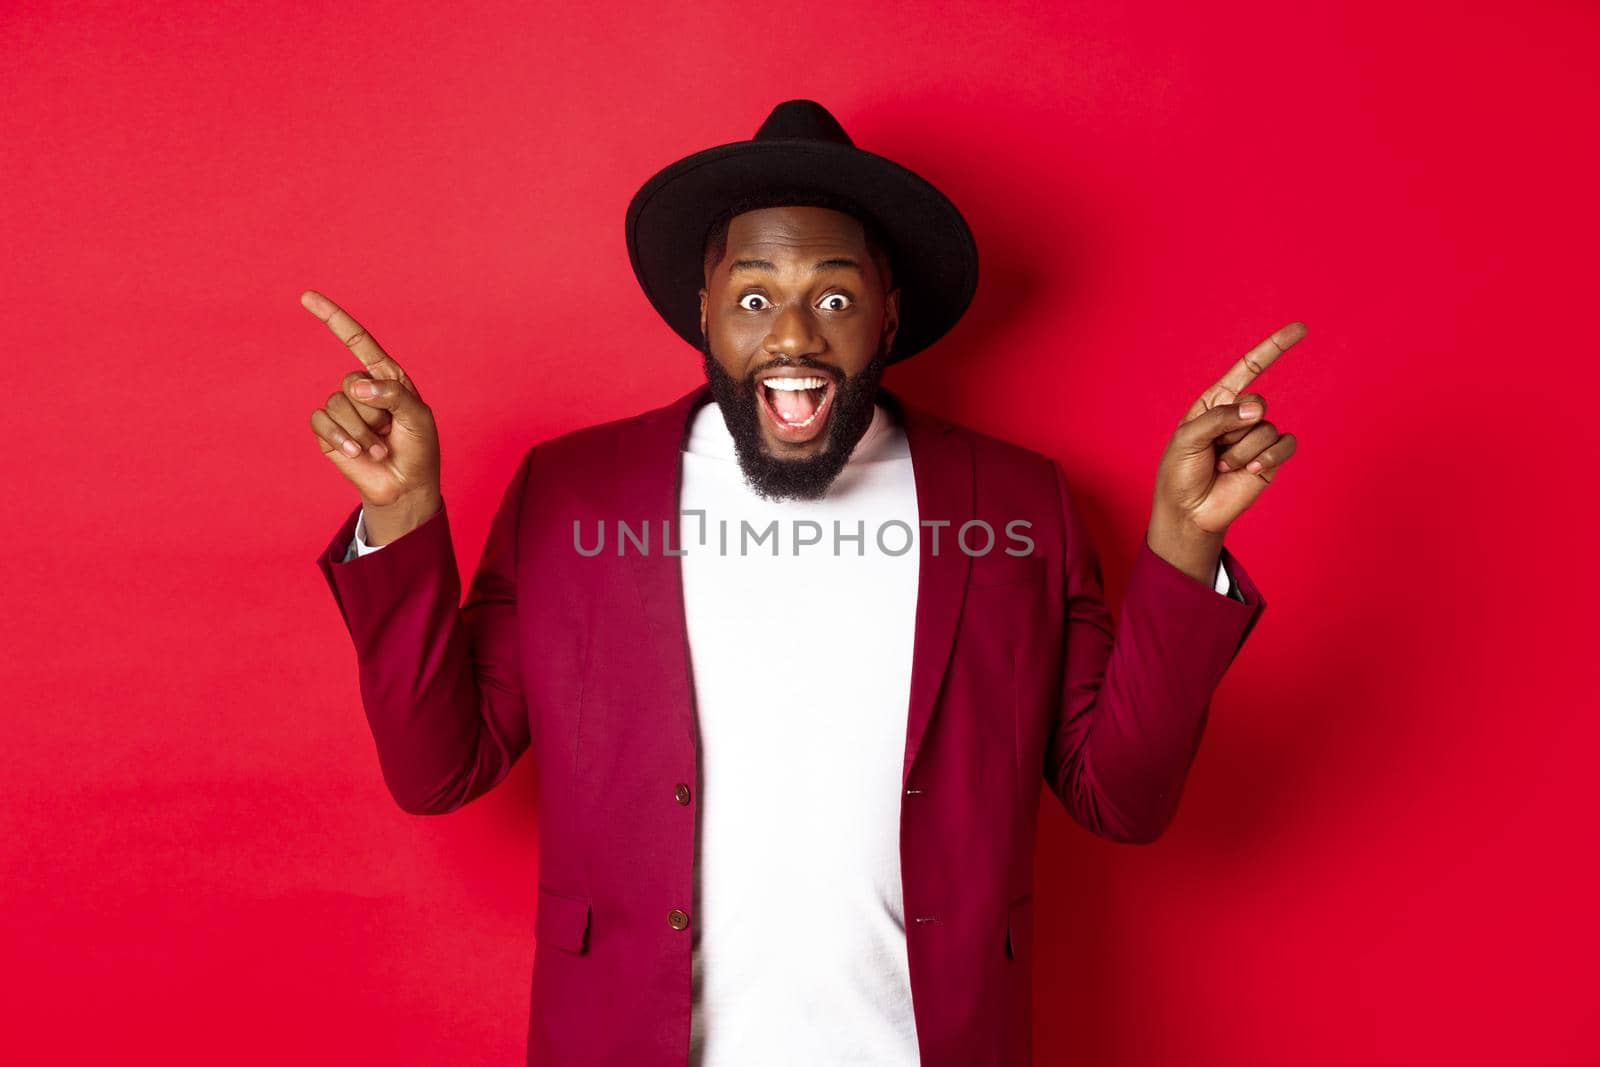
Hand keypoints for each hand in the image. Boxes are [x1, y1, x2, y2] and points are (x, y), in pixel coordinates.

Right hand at [302, 289, 441, 535]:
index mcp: (385, 376)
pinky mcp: (328, 431)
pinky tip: (358, 453)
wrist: (405, 486)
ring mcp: (343, 409)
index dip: (333, 318)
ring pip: (337, 404)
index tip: (307, 297)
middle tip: (390, 433)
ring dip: (362, 432)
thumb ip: (393, 395)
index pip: (357, 340)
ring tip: (379, 449)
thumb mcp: (417, 417)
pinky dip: (342, 438)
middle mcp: (361, 388)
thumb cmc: (418, 448)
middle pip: (350, 382)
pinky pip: (322, 421)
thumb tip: (356, 387)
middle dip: (374, 412)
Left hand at [1151, 321, 1303, 543]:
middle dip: (1234, 429)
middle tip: (1214, 452)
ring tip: (1222, 467)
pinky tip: (1249, 471)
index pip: (1248, 368)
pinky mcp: (1270, 459)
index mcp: (1216, 402)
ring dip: (1242, 451)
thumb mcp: (1187, 438)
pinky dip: (1267, 458)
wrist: (1189, 512)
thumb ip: (1220, 418)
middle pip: (1257, 403)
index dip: (1273, 348)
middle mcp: (1239, 415)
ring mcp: (1256, 437)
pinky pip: (1285, 445)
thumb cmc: (1180, 472)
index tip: (1300, 328)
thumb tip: (1258, 409)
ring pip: (1267, 428)